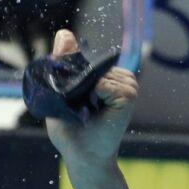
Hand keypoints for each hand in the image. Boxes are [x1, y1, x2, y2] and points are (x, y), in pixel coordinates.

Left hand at [45, 29, 138, 163]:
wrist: (82, 156)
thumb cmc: (70, 131)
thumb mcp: (59, 93)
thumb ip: (63, 63)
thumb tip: (64, 32)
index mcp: (104, 77)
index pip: (85, 60)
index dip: (72, 76)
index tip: (72, 100)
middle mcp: (117, 78)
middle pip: (90, 65)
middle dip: (76, 85)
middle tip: (79, 109)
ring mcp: (126, 86)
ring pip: (98, 74)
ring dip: (85, 92)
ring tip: (87, 112)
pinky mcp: (129, 95)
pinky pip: (106, 84)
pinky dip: (97, 96)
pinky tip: (96, 111)